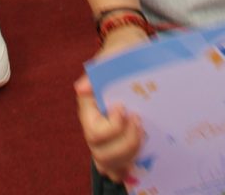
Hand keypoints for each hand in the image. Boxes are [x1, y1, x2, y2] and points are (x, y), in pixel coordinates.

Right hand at [75, 34, 147, 183]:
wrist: (131, 55)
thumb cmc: (120, 56)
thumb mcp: (112, 57)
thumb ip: (99, 69)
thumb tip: (80, 88)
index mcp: (88, 109)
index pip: (95, 132)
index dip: (112, 128)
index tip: (124, 107)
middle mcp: (93, 128)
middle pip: (102, 154)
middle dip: (126, 143)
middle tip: (140, 120)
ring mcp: (105, 140)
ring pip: (109, 165)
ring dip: (129, 155)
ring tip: (144, 135)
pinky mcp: (118, 146)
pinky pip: (117, 169)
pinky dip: (127, 168)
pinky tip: (141, 157)